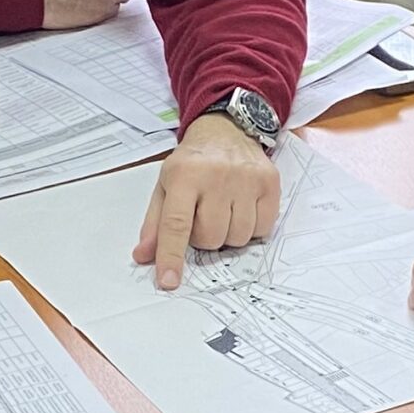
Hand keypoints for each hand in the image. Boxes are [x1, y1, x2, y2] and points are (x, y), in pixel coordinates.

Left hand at [133, 115, 279, 288]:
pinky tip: (242, 209)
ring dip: (227, 234)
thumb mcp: (166, 186)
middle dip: (203, 238)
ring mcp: (246, 179)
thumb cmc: (193, 162)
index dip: (171, 256)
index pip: (176, 224)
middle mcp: (216, 175)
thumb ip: (155, 223)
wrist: (226, 130)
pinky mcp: (269, 183)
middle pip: (210, 237)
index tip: (169, 281)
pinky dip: (251, 228)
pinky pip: (262, 229)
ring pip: (237, 238)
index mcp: (184, 175)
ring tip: (223, 211)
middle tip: (202, 216)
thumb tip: (144, 256)